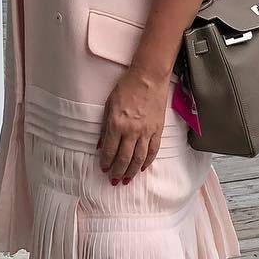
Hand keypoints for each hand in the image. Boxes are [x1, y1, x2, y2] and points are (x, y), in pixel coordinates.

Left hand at [98, 65, 168, 183]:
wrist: (148, 77)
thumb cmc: (126, 87)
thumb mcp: (109, 105)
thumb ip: (105, 128)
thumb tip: (101, 146)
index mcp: (116, 124)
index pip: (110, 151)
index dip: (106, 163)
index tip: (104, 169)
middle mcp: (131, 131)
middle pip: (124, 158)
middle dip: (118, 172)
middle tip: (114, 181)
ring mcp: (146, 131)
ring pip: (139, 158)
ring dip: (132, 171)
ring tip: (127, 180)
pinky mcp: (157, 130)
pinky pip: (153, 150)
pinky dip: (147, 161)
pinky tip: (142, 168)